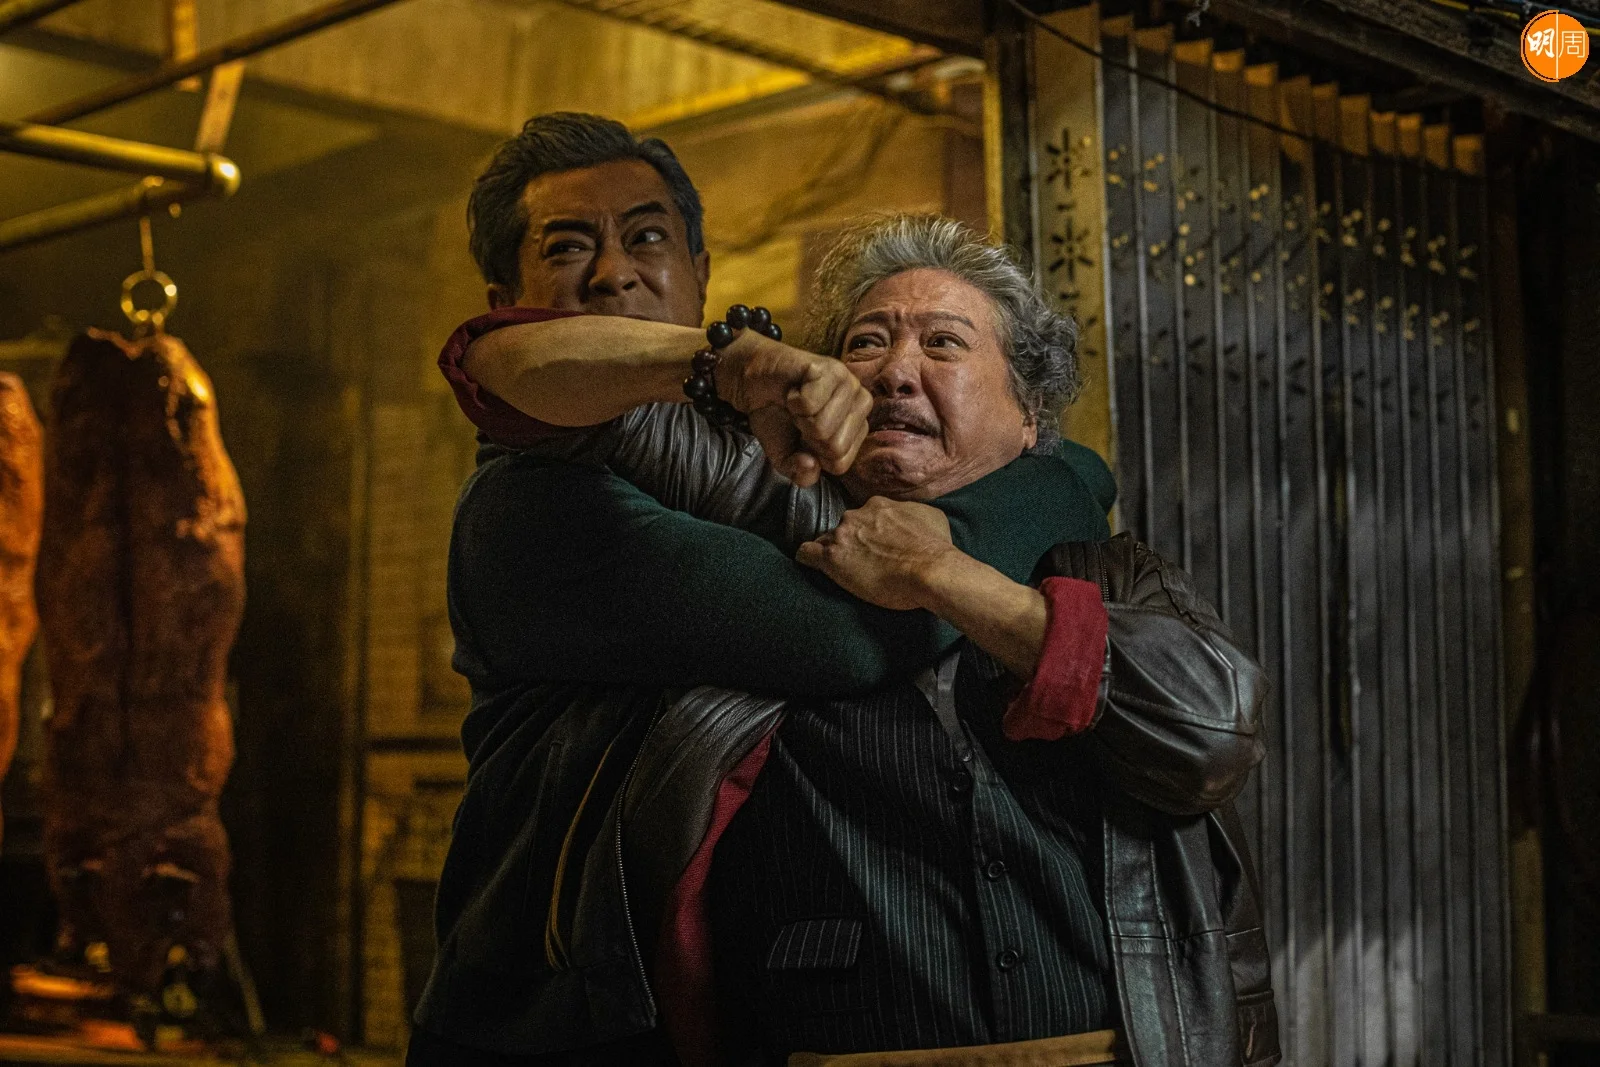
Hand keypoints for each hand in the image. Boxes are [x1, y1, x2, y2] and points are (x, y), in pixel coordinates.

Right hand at [720, 332, 871, 487]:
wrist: (752, 382)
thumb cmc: (775, 416)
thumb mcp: (785, 457)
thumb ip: (801, 474)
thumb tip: (811, 466)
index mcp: (858, 427)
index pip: (840, 464)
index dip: (812, 455)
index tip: (803, 434)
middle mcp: (861, 403)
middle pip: (834, 447)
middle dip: (806, 436)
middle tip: (799, 417)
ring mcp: (849, 383)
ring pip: (822, 427)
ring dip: (799, 417)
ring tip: (797, 404)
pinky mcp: (830, 368)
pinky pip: (810, 404)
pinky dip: (793, 401)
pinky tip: (794, 390)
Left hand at [796, 497, 958, 609]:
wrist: (930, 570)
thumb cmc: (935, 546)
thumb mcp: (930, 516)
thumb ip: (911, 512)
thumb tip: (911, 516)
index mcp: (877, 505)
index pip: (862, 516)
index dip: (867, 532)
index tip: (873, 544)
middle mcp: (855, 516)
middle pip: (844, 528)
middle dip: (851, 542)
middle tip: (864, 560)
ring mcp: (842, 537)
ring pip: (826, 540)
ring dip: (833, 551)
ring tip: (843, 568)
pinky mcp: (832, 560)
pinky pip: (807, 553)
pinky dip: (807, 558)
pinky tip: (810, 564)